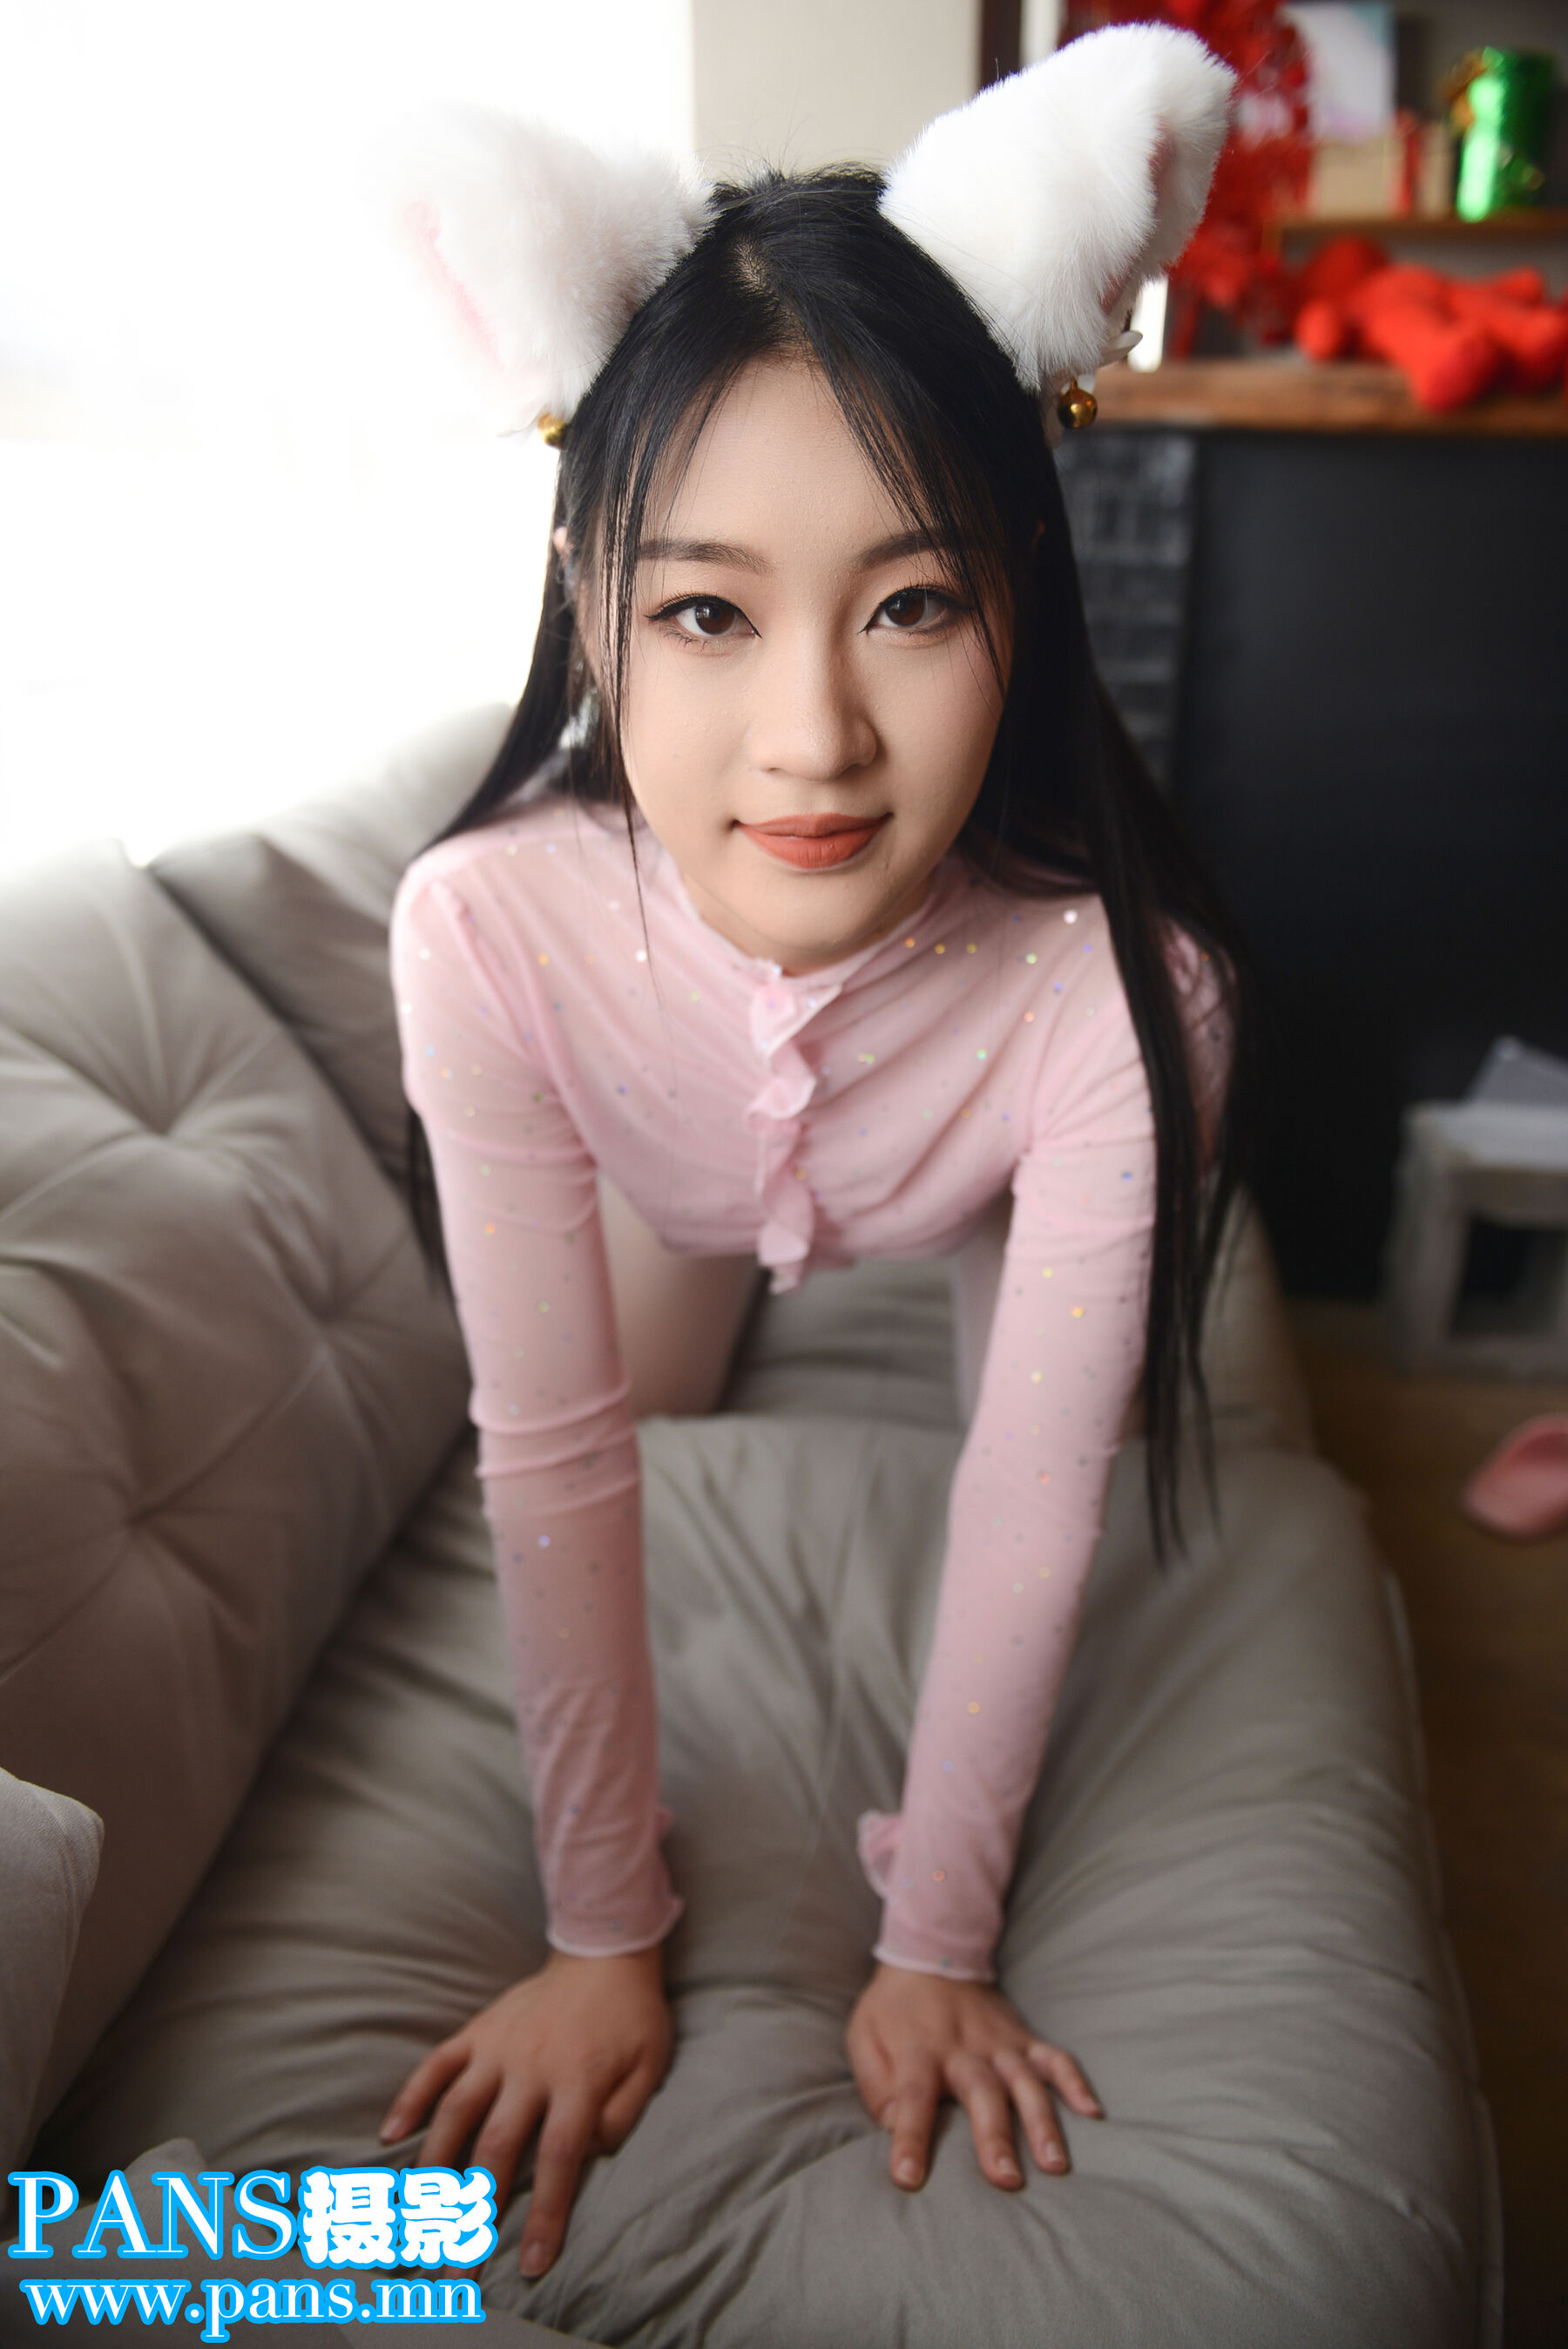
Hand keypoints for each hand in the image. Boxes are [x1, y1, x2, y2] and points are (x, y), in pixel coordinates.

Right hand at [380, 1947, 671, 2278]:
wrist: (603, 1950)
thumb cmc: (632, 2018)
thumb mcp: (650, 2065)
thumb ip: (623, 2114)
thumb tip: (592, 2155)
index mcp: (579, 2080)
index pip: (560, 2158)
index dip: (546, 2214)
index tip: (530, 2264)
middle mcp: (531, 2066)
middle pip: (497, 2147)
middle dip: (474, 2210)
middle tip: (455, 2264)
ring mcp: (497, 2047)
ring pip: (457, 2111)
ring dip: (434, 2166)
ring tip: (416, 2214)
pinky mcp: (477, 2030)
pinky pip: (436, 2064)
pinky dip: (411, 2097)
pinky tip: (390, 2134)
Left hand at [845, 1961, 1101, 2192]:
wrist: (931, 1955)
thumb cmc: (892, 2008)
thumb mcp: (863, 2036)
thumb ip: (874, 2082)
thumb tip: (889, 2124)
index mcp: (919, 2052)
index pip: (912, 2099)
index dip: (910, 2138)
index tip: (909, 2178)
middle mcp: (963, 2049)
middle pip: (980, 2094)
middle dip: (994, 2137)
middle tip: (1006, 2180)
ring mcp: (999, 2043)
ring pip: (1025, 2083)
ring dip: (1041, 2122)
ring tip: (1055, 2163)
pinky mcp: (1023, 2038)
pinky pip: (1054, 2058)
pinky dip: (1075, 2082)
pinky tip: (1093, 2112)